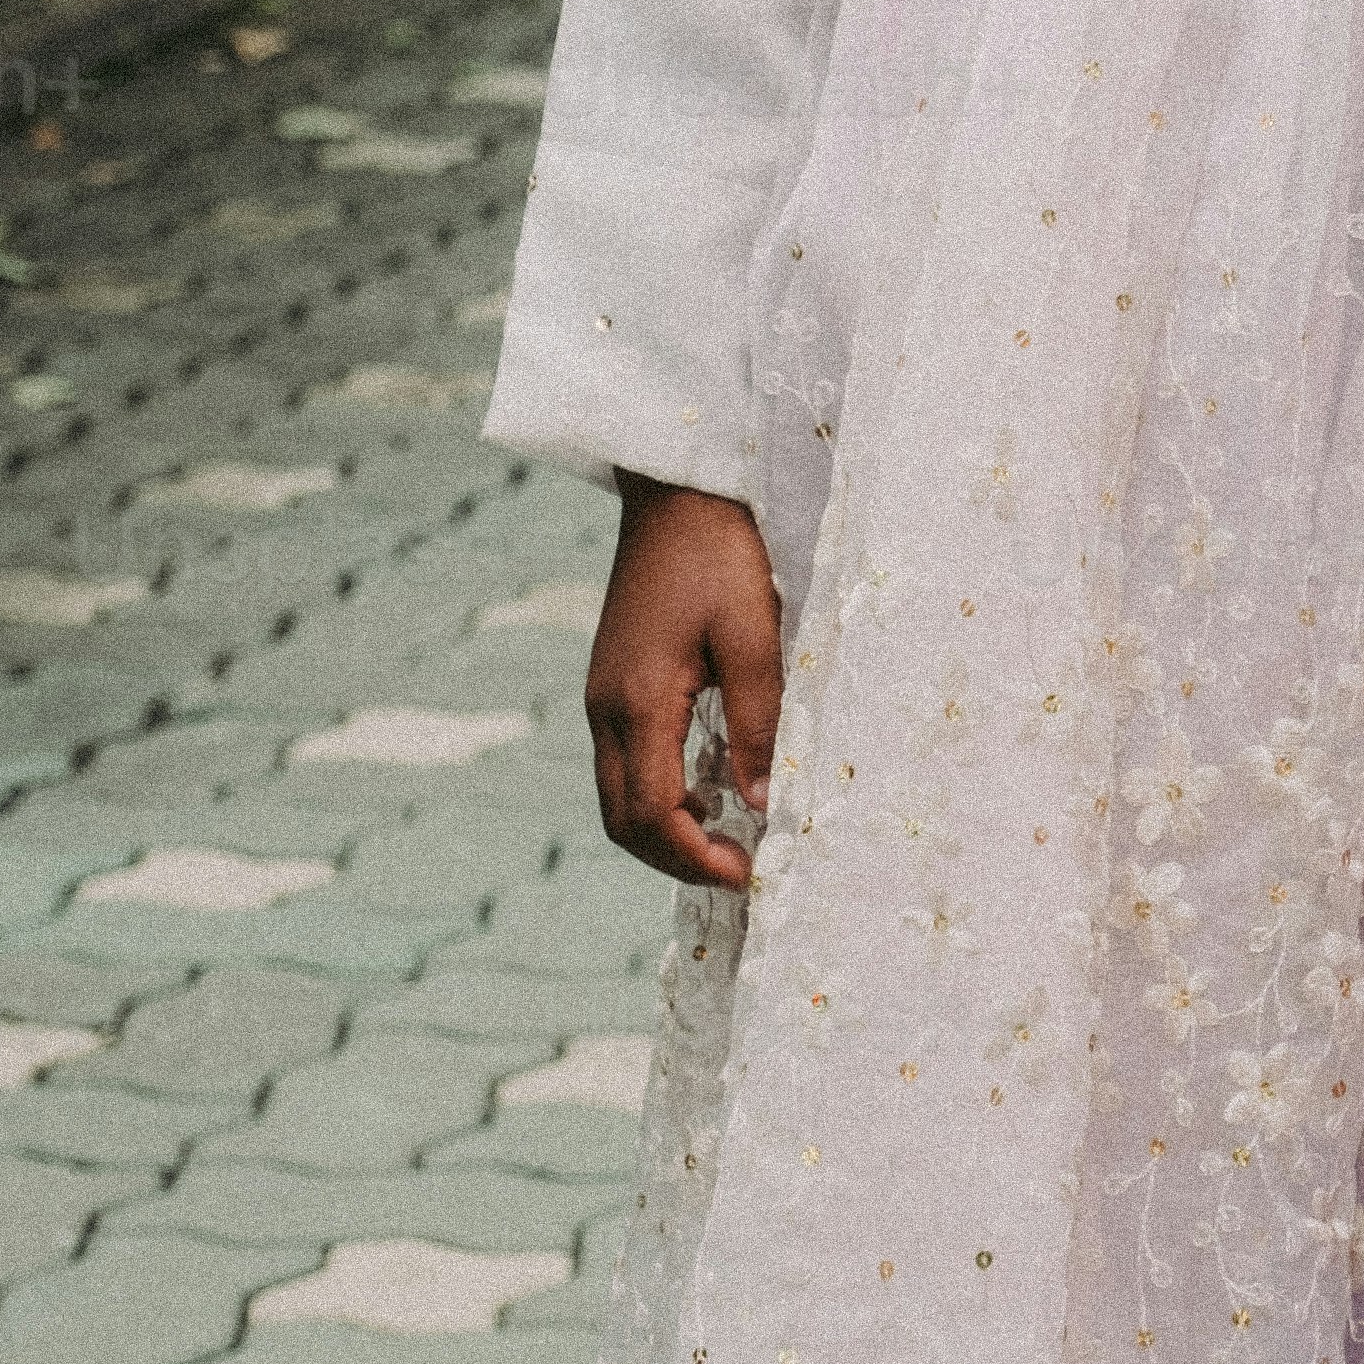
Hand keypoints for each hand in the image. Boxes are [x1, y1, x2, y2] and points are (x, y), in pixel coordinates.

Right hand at [588, 476, 783, 891]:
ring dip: (666, 831)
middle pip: (623, 820)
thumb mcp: (754, 636)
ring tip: (729, 839)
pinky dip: (659, 796)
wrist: (677, 491)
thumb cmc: (721, 553)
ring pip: (617, 797)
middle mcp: (605, 707)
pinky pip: (624, 764)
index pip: (653, 812)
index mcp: (637, 700)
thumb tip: (761, 802)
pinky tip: (709, 792)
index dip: (697, 857)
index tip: (749, 872)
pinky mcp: (612, 684)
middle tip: (740, 869)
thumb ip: (758, 723)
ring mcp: (602, 696)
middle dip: (676, 859)